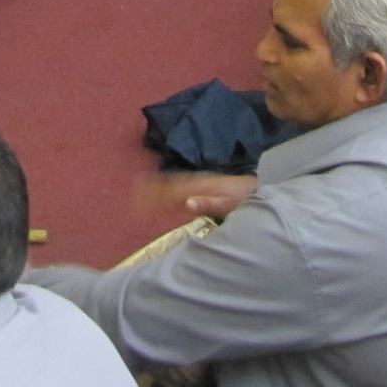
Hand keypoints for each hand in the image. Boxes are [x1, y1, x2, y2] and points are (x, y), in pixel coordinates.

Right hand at [136, 172, 257, 220]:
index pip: (171, 189)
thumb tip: (186, 203)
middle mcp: (194, 182)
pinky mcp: (199, 187)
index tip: (139, 201)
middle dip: (149, 190)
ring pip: (170, 185)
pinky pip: (178, 187)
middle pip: (167, 185)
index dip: (154, 194)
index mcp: (198, 186)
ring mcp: (196, 184)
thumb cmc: (242, 198)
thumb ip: (208, 203)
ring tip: (137, 193)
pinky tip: (158, 193)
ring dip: (154, 188)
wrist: (254, 187)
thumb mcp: (228, 203)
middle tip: (132, 198)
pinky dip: (165, 189)